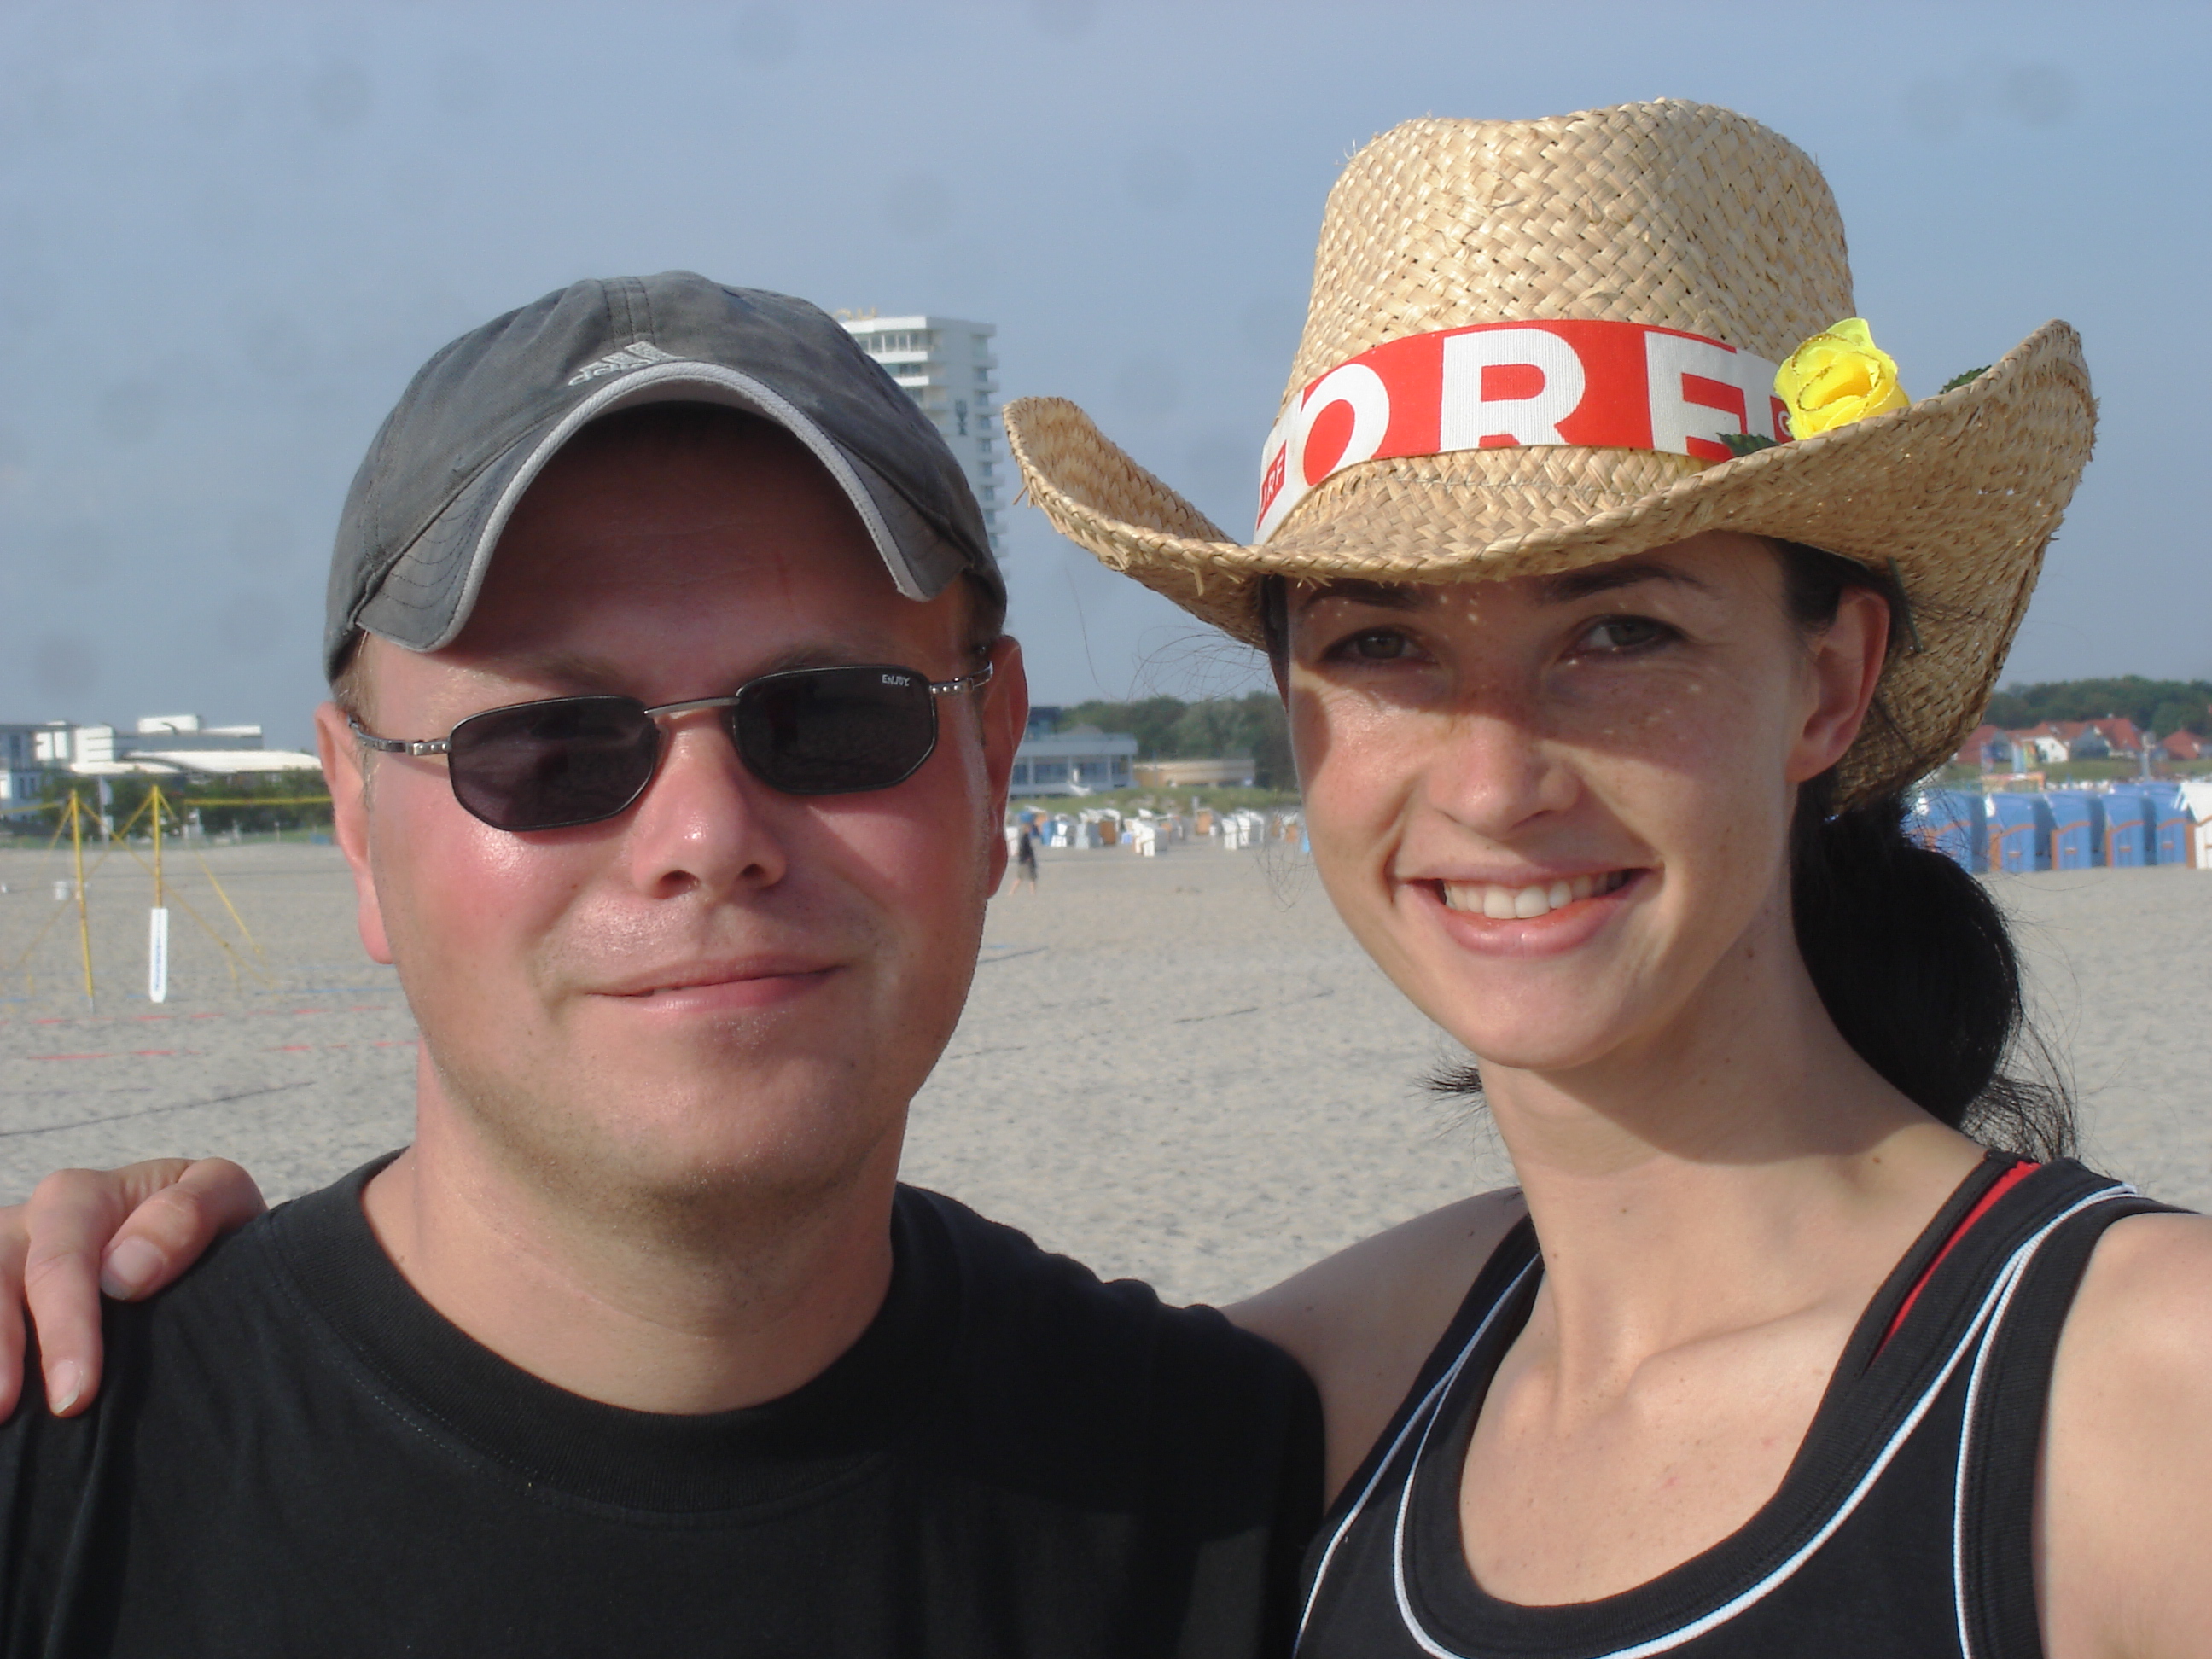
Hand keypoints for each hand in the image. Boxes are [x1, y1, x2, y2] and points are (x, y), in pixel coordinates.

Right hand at [0, 1159, 266, 1418]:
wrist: (193, 1233)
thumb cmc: (204, 1219)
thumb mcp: (221, 1195)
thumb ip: (189, 1212)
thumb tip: (123, 1274)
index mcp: (79, 1199)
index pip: (58, 1262)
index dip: (65, 1329)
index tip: (77, 1394)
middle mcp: (27, 1228)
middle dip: (9, 1354)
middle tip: (46, 1416)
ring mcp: (4, 1263)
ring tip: (1, 1417)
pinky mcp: (1, 1298)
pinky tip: (5, 1409)